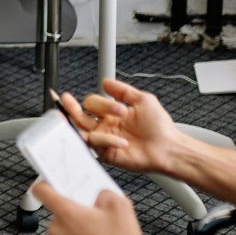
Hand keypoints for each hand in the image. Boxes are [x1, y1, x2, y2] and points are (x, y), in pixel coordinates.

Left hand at [32, 183, 165, 234]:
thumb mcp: (120, 205)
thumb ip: (103, 192)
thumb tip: (98, 195)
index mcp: (67, 213)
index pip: (41, 190)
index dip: (46, 184)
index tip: (51, 185)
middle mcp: (56, 231)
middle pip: (58, 215)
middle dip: (73, 215)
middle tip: (93, 220)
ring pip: (62, 234)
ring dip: (74, 234)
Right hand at [54, 80, 186, 176]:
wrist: (168, 148)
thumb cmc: (160, 127)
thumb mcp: (144, 100)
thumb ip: (123, 90)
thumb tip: (106, 81)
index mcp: (112, 113)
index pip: (93, 103)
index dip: (101, 102)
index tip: (119, 107)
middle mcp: (106, 125)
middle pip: (80, 115)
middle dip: (71, 107)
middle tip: (67, 99)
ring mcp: (105, 139)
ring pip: (82, 130)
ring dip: (79, 123)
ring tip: (82, 118)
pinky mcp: (107, 153)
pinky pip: (97, 144)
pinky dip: (107, 140)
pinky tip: (122, 140)